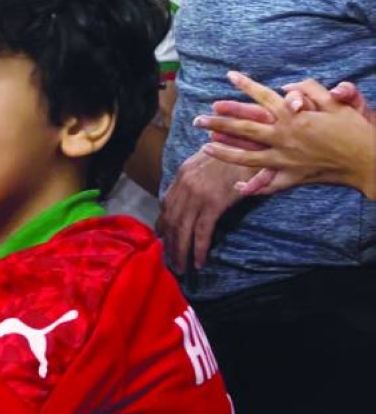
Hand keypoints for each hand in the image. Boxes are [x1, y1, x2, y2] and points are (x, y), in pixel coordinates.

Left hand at [161, 147, 252, 271]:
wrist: (251, 145)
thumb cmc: (235, 152)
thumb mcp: (207, 160)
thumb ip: (196, 176)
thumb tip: (192, 194)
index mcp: (182, 174)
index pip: (166, 204)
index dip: (163, 223)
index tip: (162, 237)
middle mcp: (185, 185)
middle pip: (171, 220)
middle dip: (169, 243)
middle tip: (170, 260)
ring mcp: (198, 195)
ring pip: (182, 229)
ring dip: (180, 251)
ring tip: (180, 268)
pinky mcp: (213, 204)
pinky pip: (201, 232)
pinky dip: (198, 249)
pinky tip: (198, 262)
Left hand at [197, 72, 375, 198]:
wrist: (369, 159)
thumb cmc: (354, 128)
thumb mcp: (334, 102)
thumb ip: (309, 90)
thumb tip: (287, 86)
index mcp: (293, 116)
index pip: (263, 96)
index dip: (245, 85)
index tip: (229, 75)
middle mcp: (285, 136)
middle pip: (245, 127)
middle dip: (219, 122)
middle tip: (197, 119)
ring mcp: (286, 158)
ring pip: (248, 156)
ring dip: (224, 151)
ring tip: (204, 147)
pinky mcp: (293, 176)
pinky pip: (269, 183)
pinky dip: (254, 185)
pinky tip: (238, 185)